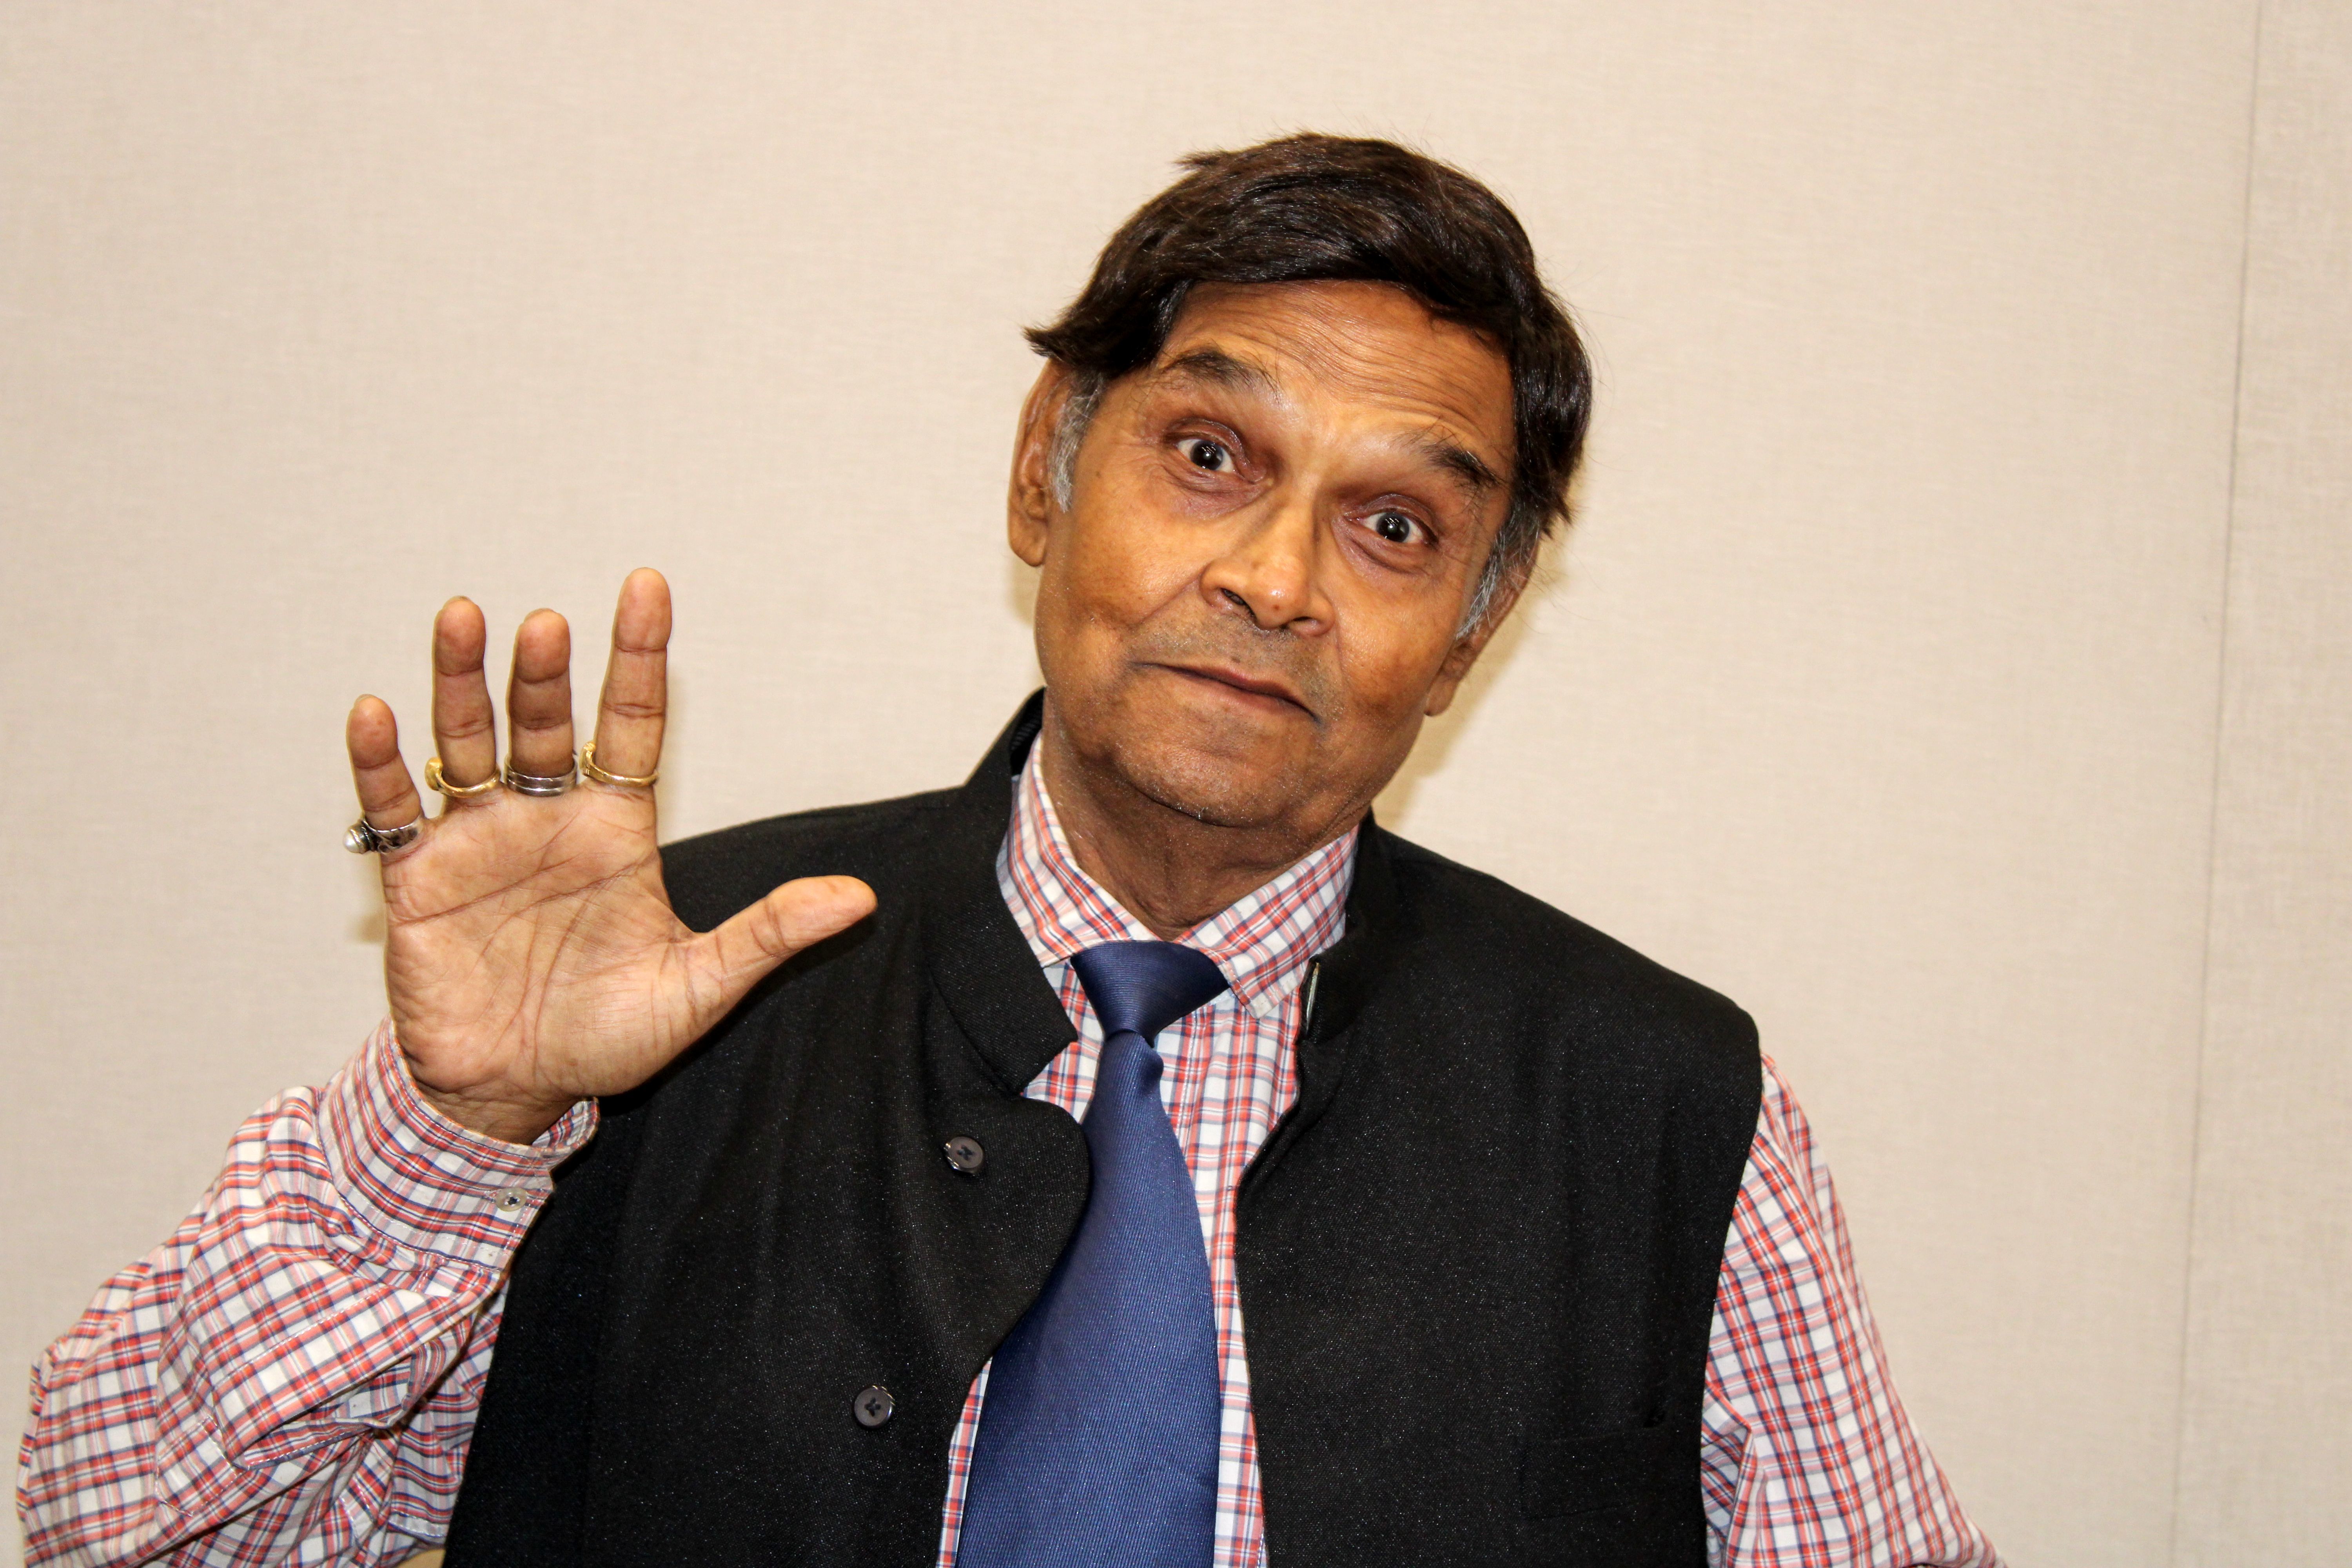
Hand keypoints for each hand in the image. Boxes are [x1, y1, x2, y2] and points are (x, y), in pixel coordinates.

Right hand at [344, 569, 874, 1142]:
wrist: (518, 1095)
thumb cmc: (607, 1039)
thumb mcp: (699, 988)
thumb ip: (769, 934)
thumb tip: (859, 899)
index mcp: (615, 831)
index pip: (631, 726)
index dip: (639, 660)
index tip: (646, 588)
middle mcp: (546, 820)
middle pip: (546, 724)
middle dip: (545, 672)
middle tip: (549, 624)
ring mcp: (478, 842)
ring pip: (469, 743)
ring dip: (464, 685)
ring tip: (463, 619)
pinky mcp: (418, 879)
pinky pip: (396, 811)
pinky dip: (382, 764)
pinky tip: (377, 713)